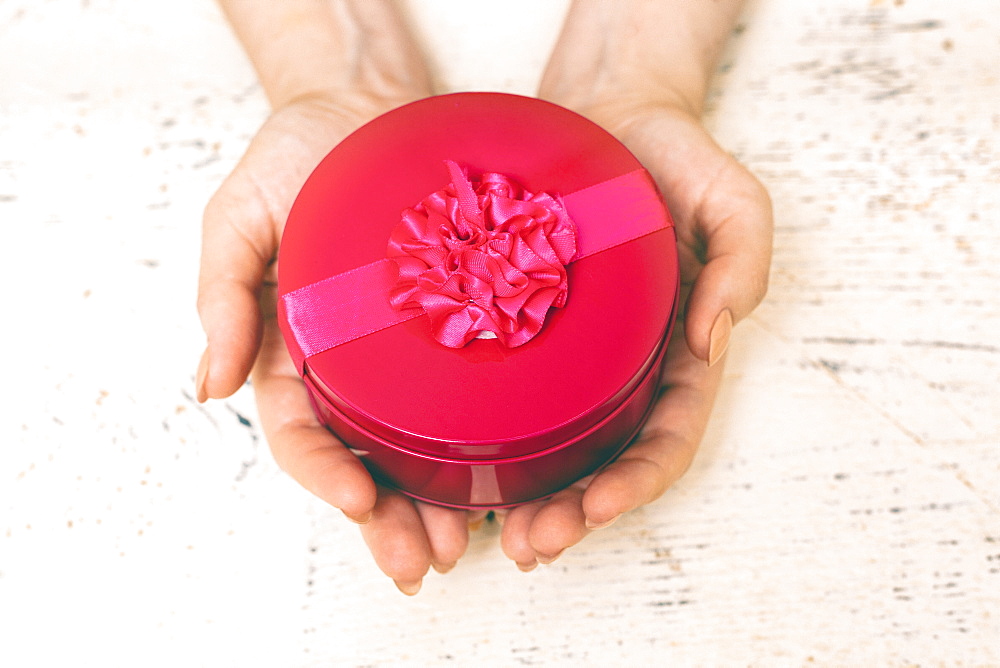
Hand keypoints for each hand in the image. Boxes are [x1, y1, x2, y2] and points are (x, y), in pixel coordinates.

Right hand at [197, 93, 475, 593]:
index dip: (326, 476)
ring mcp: (404, 353)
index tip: (359, 503)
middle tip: (423, 563)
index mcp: (293, 351)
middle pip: (365, 459)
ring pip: (420, 444)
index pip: (303, 433)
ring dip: (439, 500)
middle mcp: (350, 365)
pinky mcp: (455, 325)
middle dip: (390, 518)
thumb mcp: (238, 217)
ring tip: (467, 542)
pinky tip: (504, 474)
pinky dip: (482, 441)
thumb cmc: (296, 156)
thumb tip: (205, 388)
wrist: (366, 107)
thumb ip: (222, 297)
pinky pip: (467, 392)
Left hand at [497, 97, 772, 567]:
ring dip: (528, 497)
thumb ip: (746, 262)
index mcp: (679, 352)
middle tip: (528, 546)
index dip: (636, 482)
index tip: (597, 510)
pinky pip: (508, 395)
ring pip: (553, 446)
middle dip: (573, 513)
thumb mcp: (734, 198)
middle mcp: (626, 366)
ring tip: (490, 533)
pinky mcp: (527, 330)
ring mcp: (575, 354)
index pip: (666, 437)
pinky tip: (459, 467)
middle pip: (604, 460)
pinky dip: (490, 440)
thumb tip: (716, 337)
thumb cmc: (674, 155)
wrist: (607, 113)